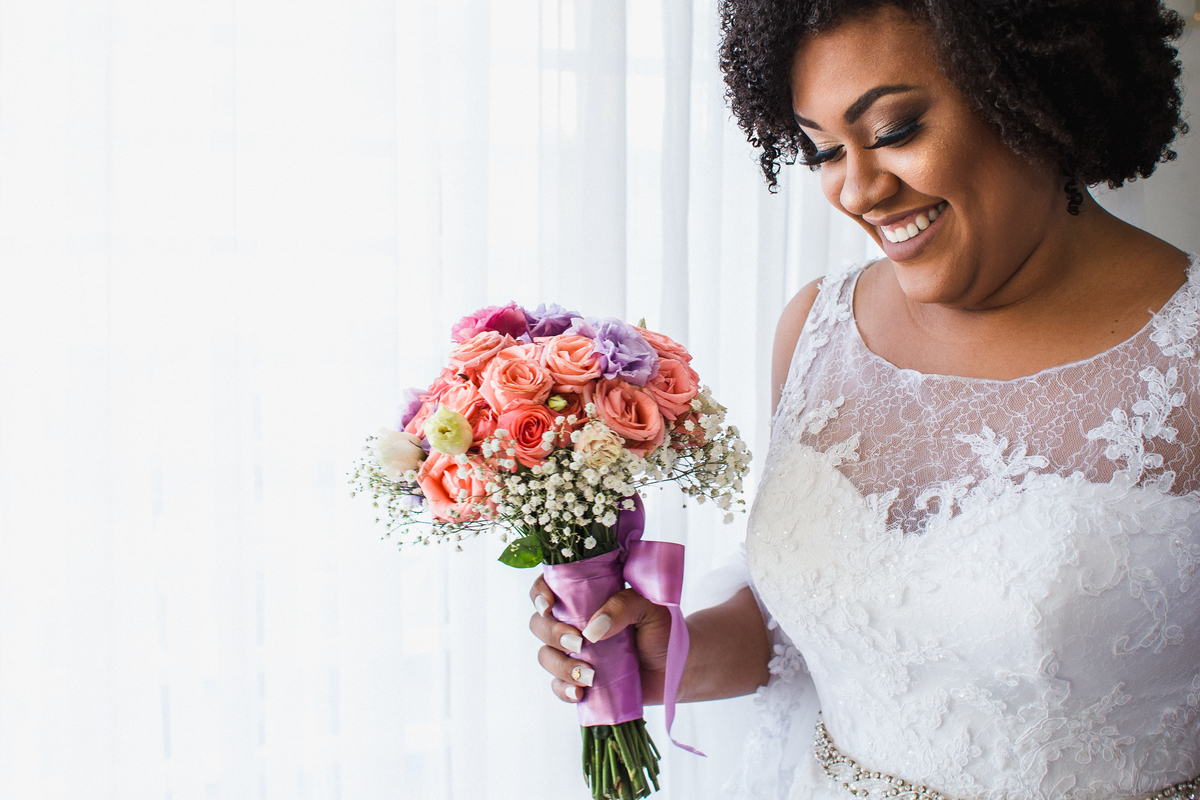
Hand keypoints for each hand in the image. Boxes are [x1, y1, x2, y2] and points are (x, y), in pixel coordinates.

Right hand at [528, 574, 672, 704]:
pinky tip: (581, 693)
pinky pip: (558, 686)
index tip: (549, 605)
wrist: (677, 667)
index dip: (540, 594)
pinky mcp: (580, 680)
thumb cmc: (662, 630)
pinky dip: (564, 690)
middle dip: (551, 634)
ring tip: (590, 676)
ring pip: (546, 656)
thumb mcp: (650, 608)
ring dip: (561, 666)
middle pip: (539, 624)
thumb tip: (593, 630)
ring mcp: (574, 654)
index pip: (550, 587)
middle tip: (578, 643)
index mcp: (586, 597)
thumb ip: (624, 606)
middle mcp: (573, 623)